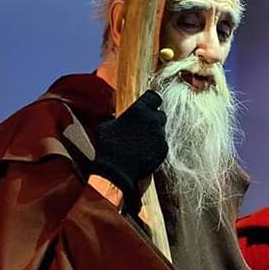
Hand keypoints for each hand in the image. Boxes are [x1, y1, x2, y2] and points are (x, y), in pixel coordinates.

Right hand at [90, 90, 167, 211]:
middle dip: (153, 119)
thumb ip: (114, 117)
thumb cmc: (108, 147)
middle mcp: (152, 120)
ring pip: (161, 129)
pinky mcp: (164, 148)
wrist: (116, 172)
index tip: (148, 105)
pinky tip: (144, 151)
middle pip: (160, 114)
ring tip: (141, 142)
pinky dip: (156, 146)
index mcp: (138, 110)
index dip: (151, 101)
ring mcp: (160, 135)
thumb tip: (113, 116)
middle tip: (143, 127)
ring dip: (154, 133)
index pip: (154, 97)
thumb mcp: (104, 127)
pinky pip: (162, 143)